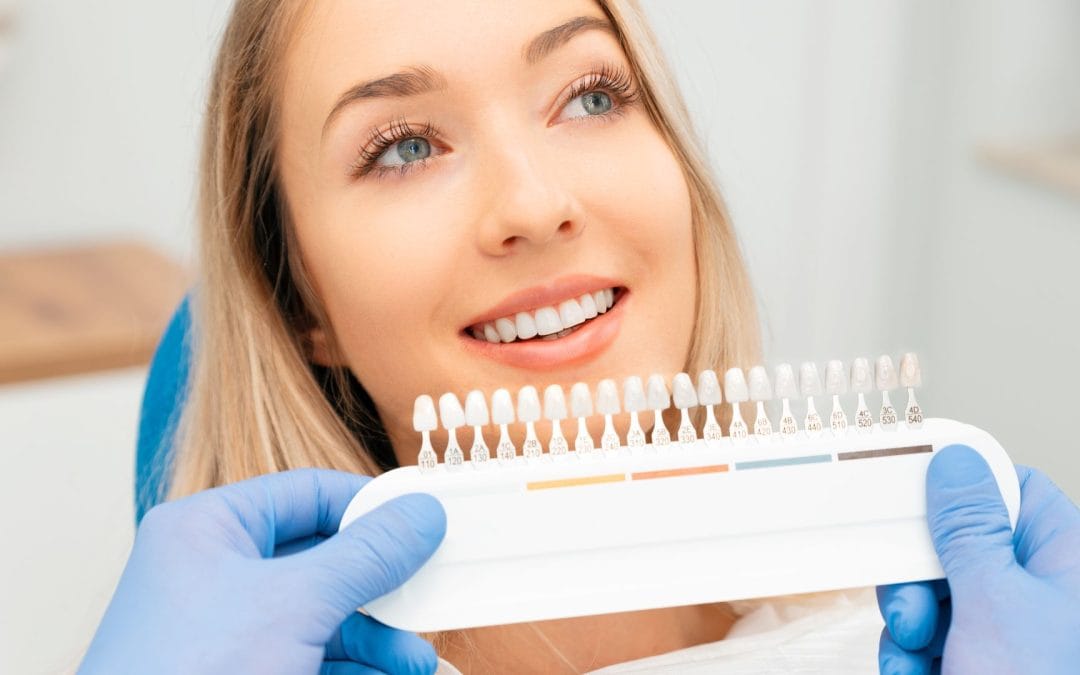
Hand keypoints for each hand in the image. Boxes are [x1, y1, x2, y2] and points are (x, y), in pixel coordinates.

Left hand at [80, 469, 445, 674]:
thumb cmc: (189, 674)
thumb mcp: (295, 604)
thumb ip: (366, 555)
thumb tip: (422, 514)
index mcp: (208, 528)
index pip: (307, 493)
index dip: (371, 507)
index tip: (425, 524)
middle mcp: (214, 572)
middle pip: (322, 558)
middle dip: (381, 586)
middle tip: (429, 594)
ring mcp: (226, 629)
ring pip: (322, 615)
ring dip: (376, 637)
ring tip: (416, 660)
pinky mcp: (239, 671)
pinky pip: (311, 655)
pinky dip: (354, 665)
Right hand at [876, 445, 1079, 673]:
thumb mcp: (996, 604)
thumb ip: (969, 529)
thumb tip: (955, 462)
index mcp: (1065, 561)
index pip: (1009, 488)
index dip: (957, 484)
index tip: (908, 487)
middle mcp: (1038, 594)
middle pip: (956, 545)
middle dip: (920, 575)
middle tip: (920, 602)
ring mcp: (1007, 635)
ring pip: (932, 596)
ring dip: (909, 625)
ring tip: (920, 655)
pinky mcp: (975, 666)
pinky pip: (925, 641)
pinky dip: (909, 659)